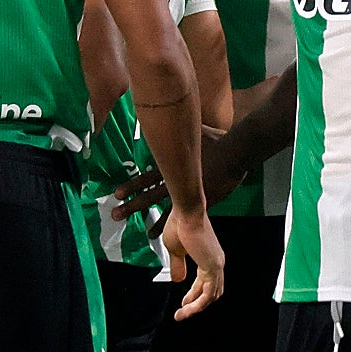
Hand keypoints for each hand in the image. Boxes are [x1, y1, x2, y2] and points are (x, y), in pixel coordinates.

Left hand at [112, 125, 240, 230]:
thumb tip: (178, 115)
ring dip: (152, 220)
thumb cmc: (218, 140)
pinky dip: (174, 226)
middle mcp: (177, 180)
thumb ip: (185, 130)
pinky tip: (165, 236)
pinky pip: (186, 216)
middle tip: (115, 215)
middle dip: (132, 205)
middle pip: (150, 195)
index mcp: (173, 165)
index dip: (132, 185)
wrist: (235, 153)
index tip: (117, 194)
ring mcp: (189, 192)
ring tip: (145, 233)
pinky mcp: (203, 201)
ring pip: (166, 208)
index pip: (147, 177)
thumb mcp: (196, 131)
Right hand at [161, 209, 223, 319]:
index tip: (184, 303)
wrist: (186, 211)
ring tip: (181, 315)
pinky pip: (208, 293)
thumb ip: (178, 265)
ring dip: (195, 308)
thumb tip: (177, 279)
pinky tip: (186, 308)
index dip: (194, 294)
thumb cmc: (180, 223)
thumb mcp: (175, 250)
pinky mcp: (213, 266)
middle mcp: (216, 260)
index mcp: (209, 256)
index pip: (206, 282)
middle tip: (183, 312)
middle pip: (212, 291)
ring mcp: (216, 264)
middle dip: (196, 304)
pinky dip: (198, 304)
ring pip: (211, 295)